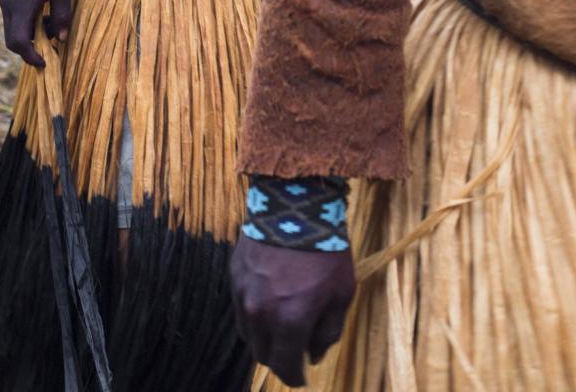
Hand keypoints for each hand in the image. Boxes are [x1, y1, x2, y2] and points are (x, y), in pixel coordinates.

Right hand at [0, 0, 71, 67]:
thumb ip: (62, 13)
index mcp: (22, 3)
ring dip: (28, 34)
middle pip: (12, 39)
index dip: (31, 56)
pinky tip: (42, 11)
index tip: (46, 62)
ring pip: (11, 28)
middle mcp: (8, 4)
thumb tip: (62, 38)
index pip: (19, 42)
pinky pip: (12, 17)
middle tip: (50, 47)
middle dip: (30, 48)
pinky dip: (24, 23)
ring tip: (51, 24)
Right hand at [231, 236, 355, 386]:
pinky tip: (269, 297)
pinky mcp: (234, 275)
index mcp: (289, 322)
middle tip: (294, 346)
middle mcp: (260, 314)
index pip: (285, 367)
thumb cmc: (325, 248)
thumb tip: (313, 355)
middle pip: (263, 354)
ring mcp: (243, 294)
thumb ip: (328, 331)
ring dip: (264, 336)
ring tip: (282, 321)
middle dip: (279, 356)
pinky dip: (254, 312)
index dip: (295, 377)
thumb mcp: (341, 293)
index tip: (302, 376)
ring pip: (248, 334)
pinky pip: (240, 308)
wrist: (295, 202)